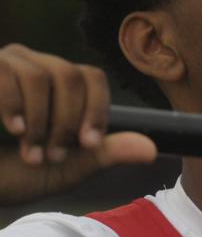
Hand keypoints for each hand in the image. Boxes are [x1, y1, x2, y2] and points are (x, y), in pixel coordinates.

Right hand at [0, 44, 156, 205]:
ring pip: (41, 76)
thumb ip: (105, 154)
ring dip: (40, 123)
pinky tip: (13, 130)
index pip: (92, 78)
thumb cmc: (13, 173)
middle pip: (71, 75)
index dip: (96, 109)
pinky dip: (14, 108)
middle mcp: (33, 66)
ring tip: (29, 153)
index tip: (89, 144)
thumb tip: (152, 149)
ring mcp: (4, 63)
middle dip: (67, 122)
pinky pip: (8, 75)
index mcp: (58, 86)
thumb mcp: (66, 168)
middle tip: (53, 157)